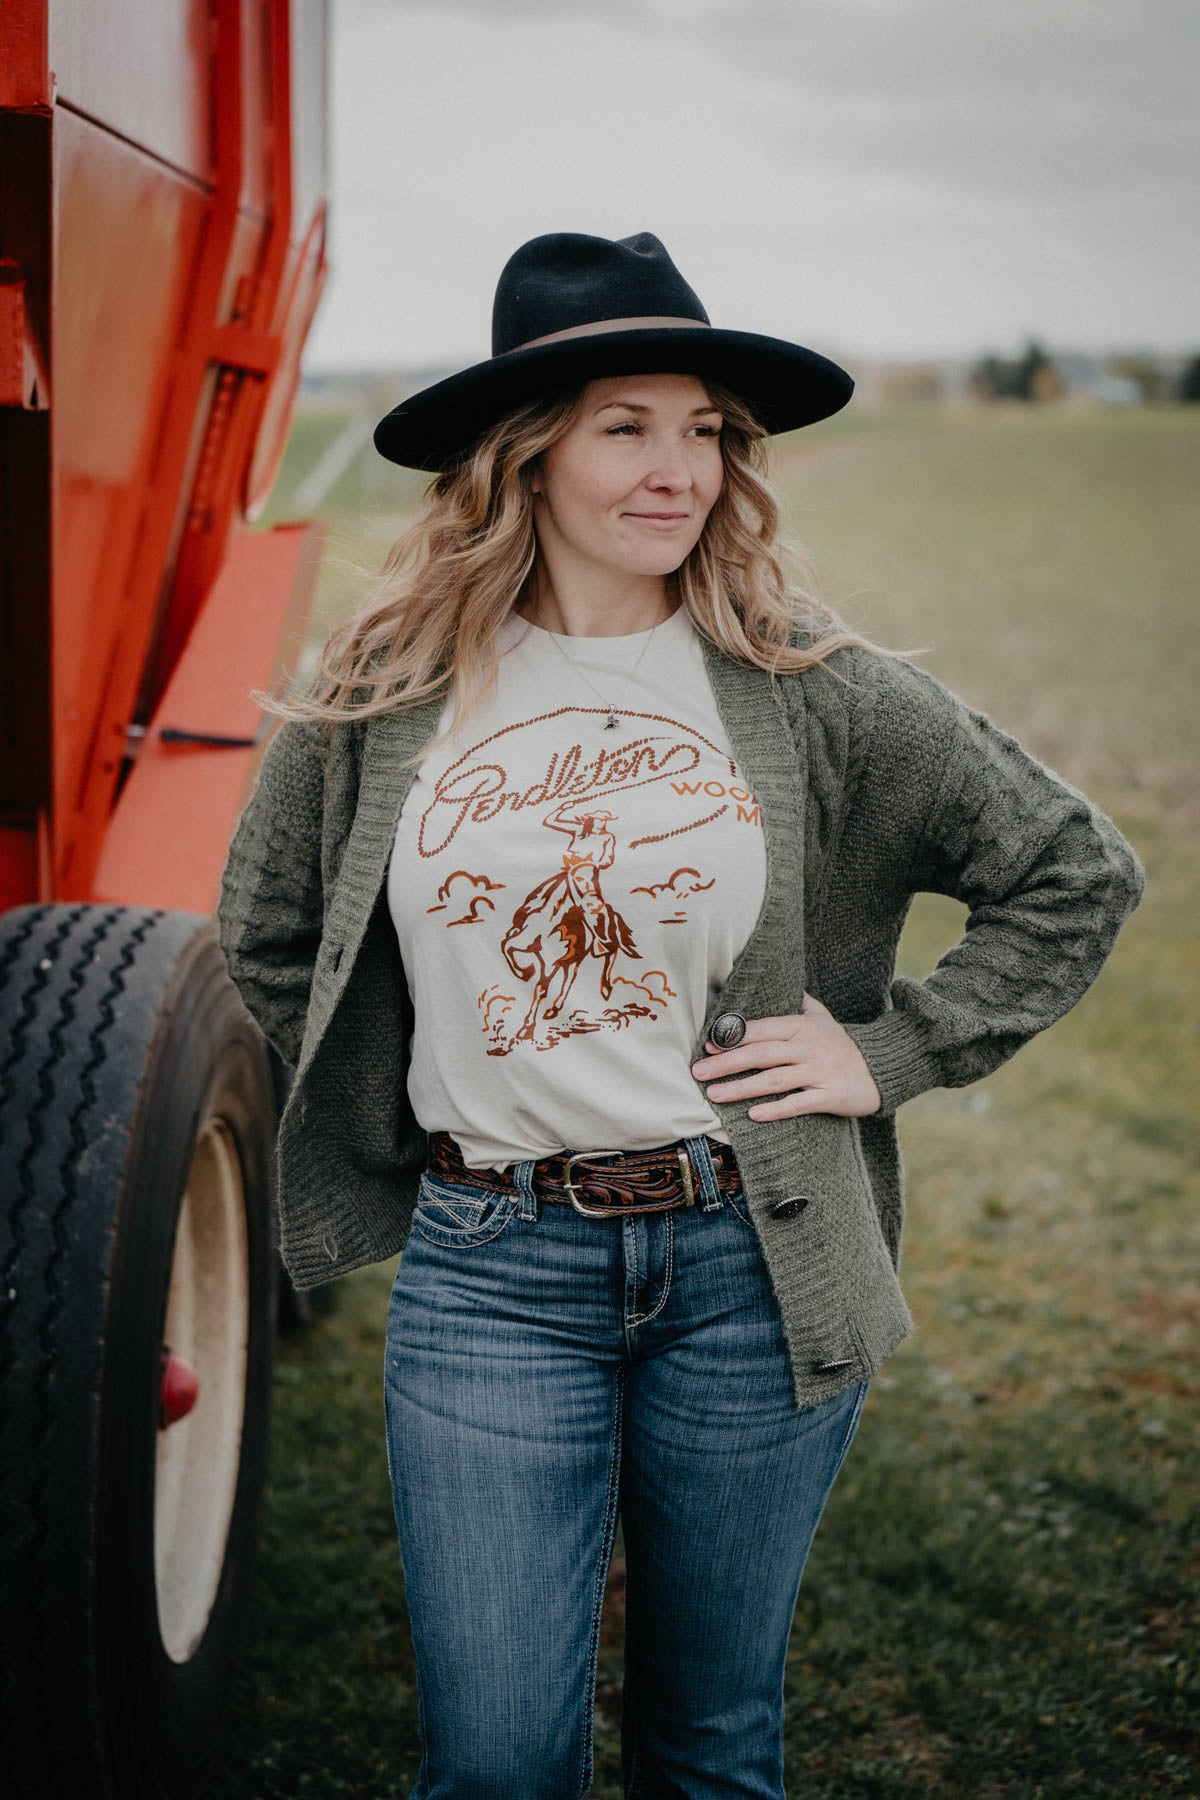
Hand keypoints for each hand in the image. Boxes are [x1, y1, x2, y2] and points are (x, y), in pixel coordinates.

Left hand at [690, 993, 881, 1119]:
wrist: (880, 1069)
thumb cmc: (841, 1044)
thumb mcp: (821, 1016)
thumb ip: (796, 1001)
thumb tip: (774, 981)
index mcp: (801, 1027)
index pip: (761, 1029)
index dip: (733, 1037)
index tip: (708, 1045)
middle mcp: (808, 1048)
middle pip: (762, 1055)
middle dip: (727, 1063)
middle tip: (698, 1072)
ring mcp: (819, 1072)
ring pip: (774, 1080)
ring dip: (742, 1088)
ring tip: (715, 1095)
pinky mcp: (830, 1096)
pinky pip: (799, 1103)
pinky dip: (776, 1110)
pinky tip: (753, 1115)